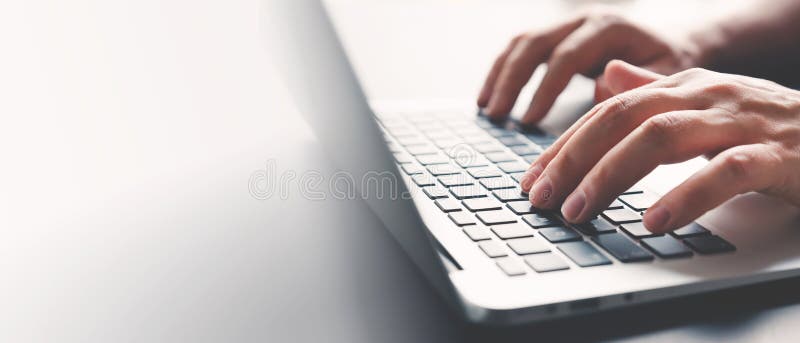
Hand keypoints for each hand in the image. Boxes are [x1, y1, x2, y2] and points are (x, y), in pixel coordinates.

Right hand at [477, 7, 701, 124]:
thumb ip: (637, 85)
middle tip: (496, 115)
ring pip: (522, 42)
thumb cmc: (673, 65)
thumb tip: (598, 91)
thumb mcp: (667, 76)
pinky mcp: (557, 36)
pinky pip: (521, 48)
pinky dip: (501, 71)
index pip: (567, 56)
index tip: (529, 120)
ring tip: (486, 108)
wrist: (676, 42)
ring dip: (499, 74)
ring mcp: (567, 25)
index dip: (545, 88)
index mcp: (610, 28)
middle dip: (512, 80)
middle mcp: (583, 20)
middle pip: (535, 42)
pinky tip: (489, 97)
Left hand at [519, 60, 799, 232]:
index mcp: (683, 87)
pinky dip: (686, 197)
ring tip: (580, 209)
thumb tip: (607, 79)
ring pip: (662, 138)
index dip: (565, 145)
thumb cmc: (766, 125)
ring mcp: (740, 122)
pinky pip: (725, 172)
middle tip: (542, 197)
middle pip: (623, 118)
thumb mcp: (705, 104)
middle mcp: (705, 96)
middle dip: (574, 158)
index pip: (608, 111)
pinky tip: (655, 221)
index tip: (533, 179)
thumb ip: (655, 94)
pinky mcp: (776, 156)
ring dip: (611, 175)